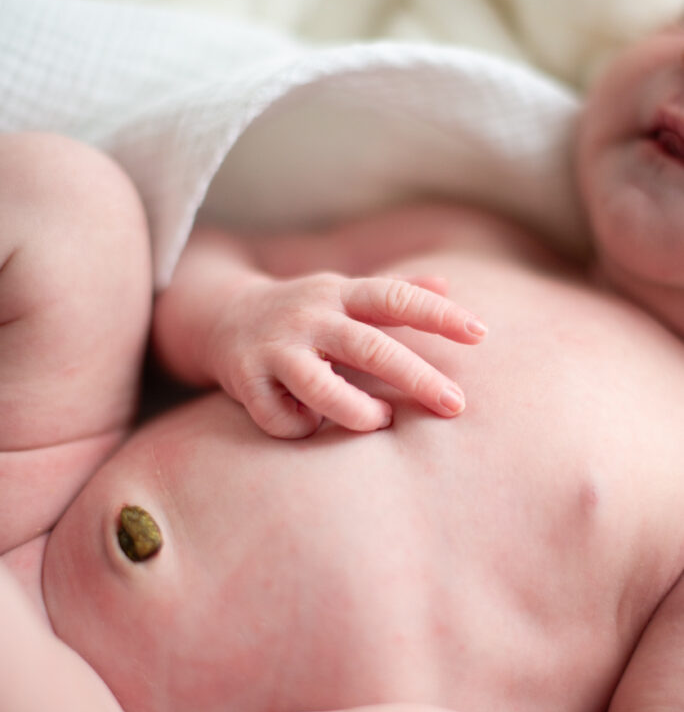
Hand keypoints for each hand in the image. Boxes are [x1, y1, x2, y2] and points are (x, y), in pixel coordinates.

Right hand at [208, 272, 485, 436]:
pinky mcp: (245, 380)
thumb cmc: (302, 313)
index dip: (438, 314)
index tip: (480, 334)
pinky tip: (307, 425)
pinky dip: (300, 429)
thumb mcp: (344, 293)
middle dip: (417, 378)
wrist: (218, 317)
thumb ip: (393, 293)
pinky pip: (280, 418)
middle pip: (369, 347)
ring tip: (381, 422)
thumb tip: (448, 283)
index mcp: (339, 293)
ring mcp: (275, 348)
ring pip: (320, 386)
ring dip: (357, 410)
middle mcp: (309, 316)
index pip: (395, 297)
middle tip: (456, 405)